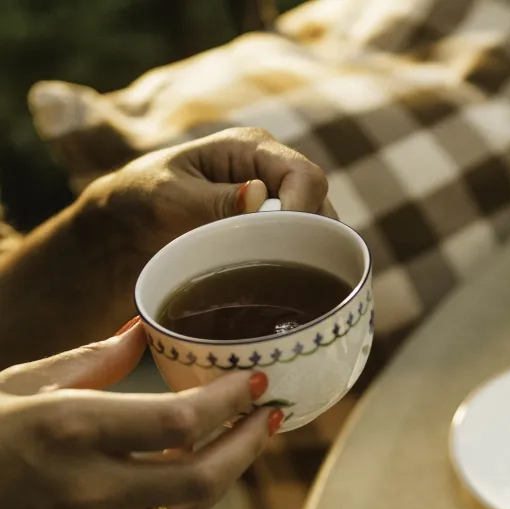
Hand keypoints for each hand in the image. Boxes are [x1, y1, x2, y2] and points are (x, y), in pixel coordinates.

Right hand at [0, 321, 279, 508]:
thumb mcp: (20, 382)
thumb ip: (91, 362)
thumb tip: (144, 329)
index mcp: (68, 429)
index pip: (181, 423)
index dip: (231, 405)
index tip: (259, 383)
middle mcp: (88, 484)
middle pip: (203, 478)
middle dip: (249, 447)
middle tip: (273, 416)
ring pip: (189, 507)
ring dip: (227, 473)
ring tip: (249, 438)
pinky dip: (188, 493)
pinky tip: (201, 464)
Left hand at [79, 126, 331, 263]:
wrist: (121, 232)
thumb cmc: (139, 203)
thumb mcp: (170, 198)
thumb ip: (214, 199)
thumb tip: (259, 196)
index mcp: (250, 149)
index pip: (306, 176)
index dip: (305, 211)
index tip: (285, 247)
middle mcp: (273, 174)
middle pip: (321, 207)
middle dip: (310, 240)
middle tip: (282, 272)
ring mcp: (277, 206)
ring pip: (319, 234)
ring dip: (306, 258)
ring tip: (280, 283)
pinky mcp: (274, 236)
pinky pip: (304, 252)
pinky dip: (299, 270)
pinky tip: (283, 290)